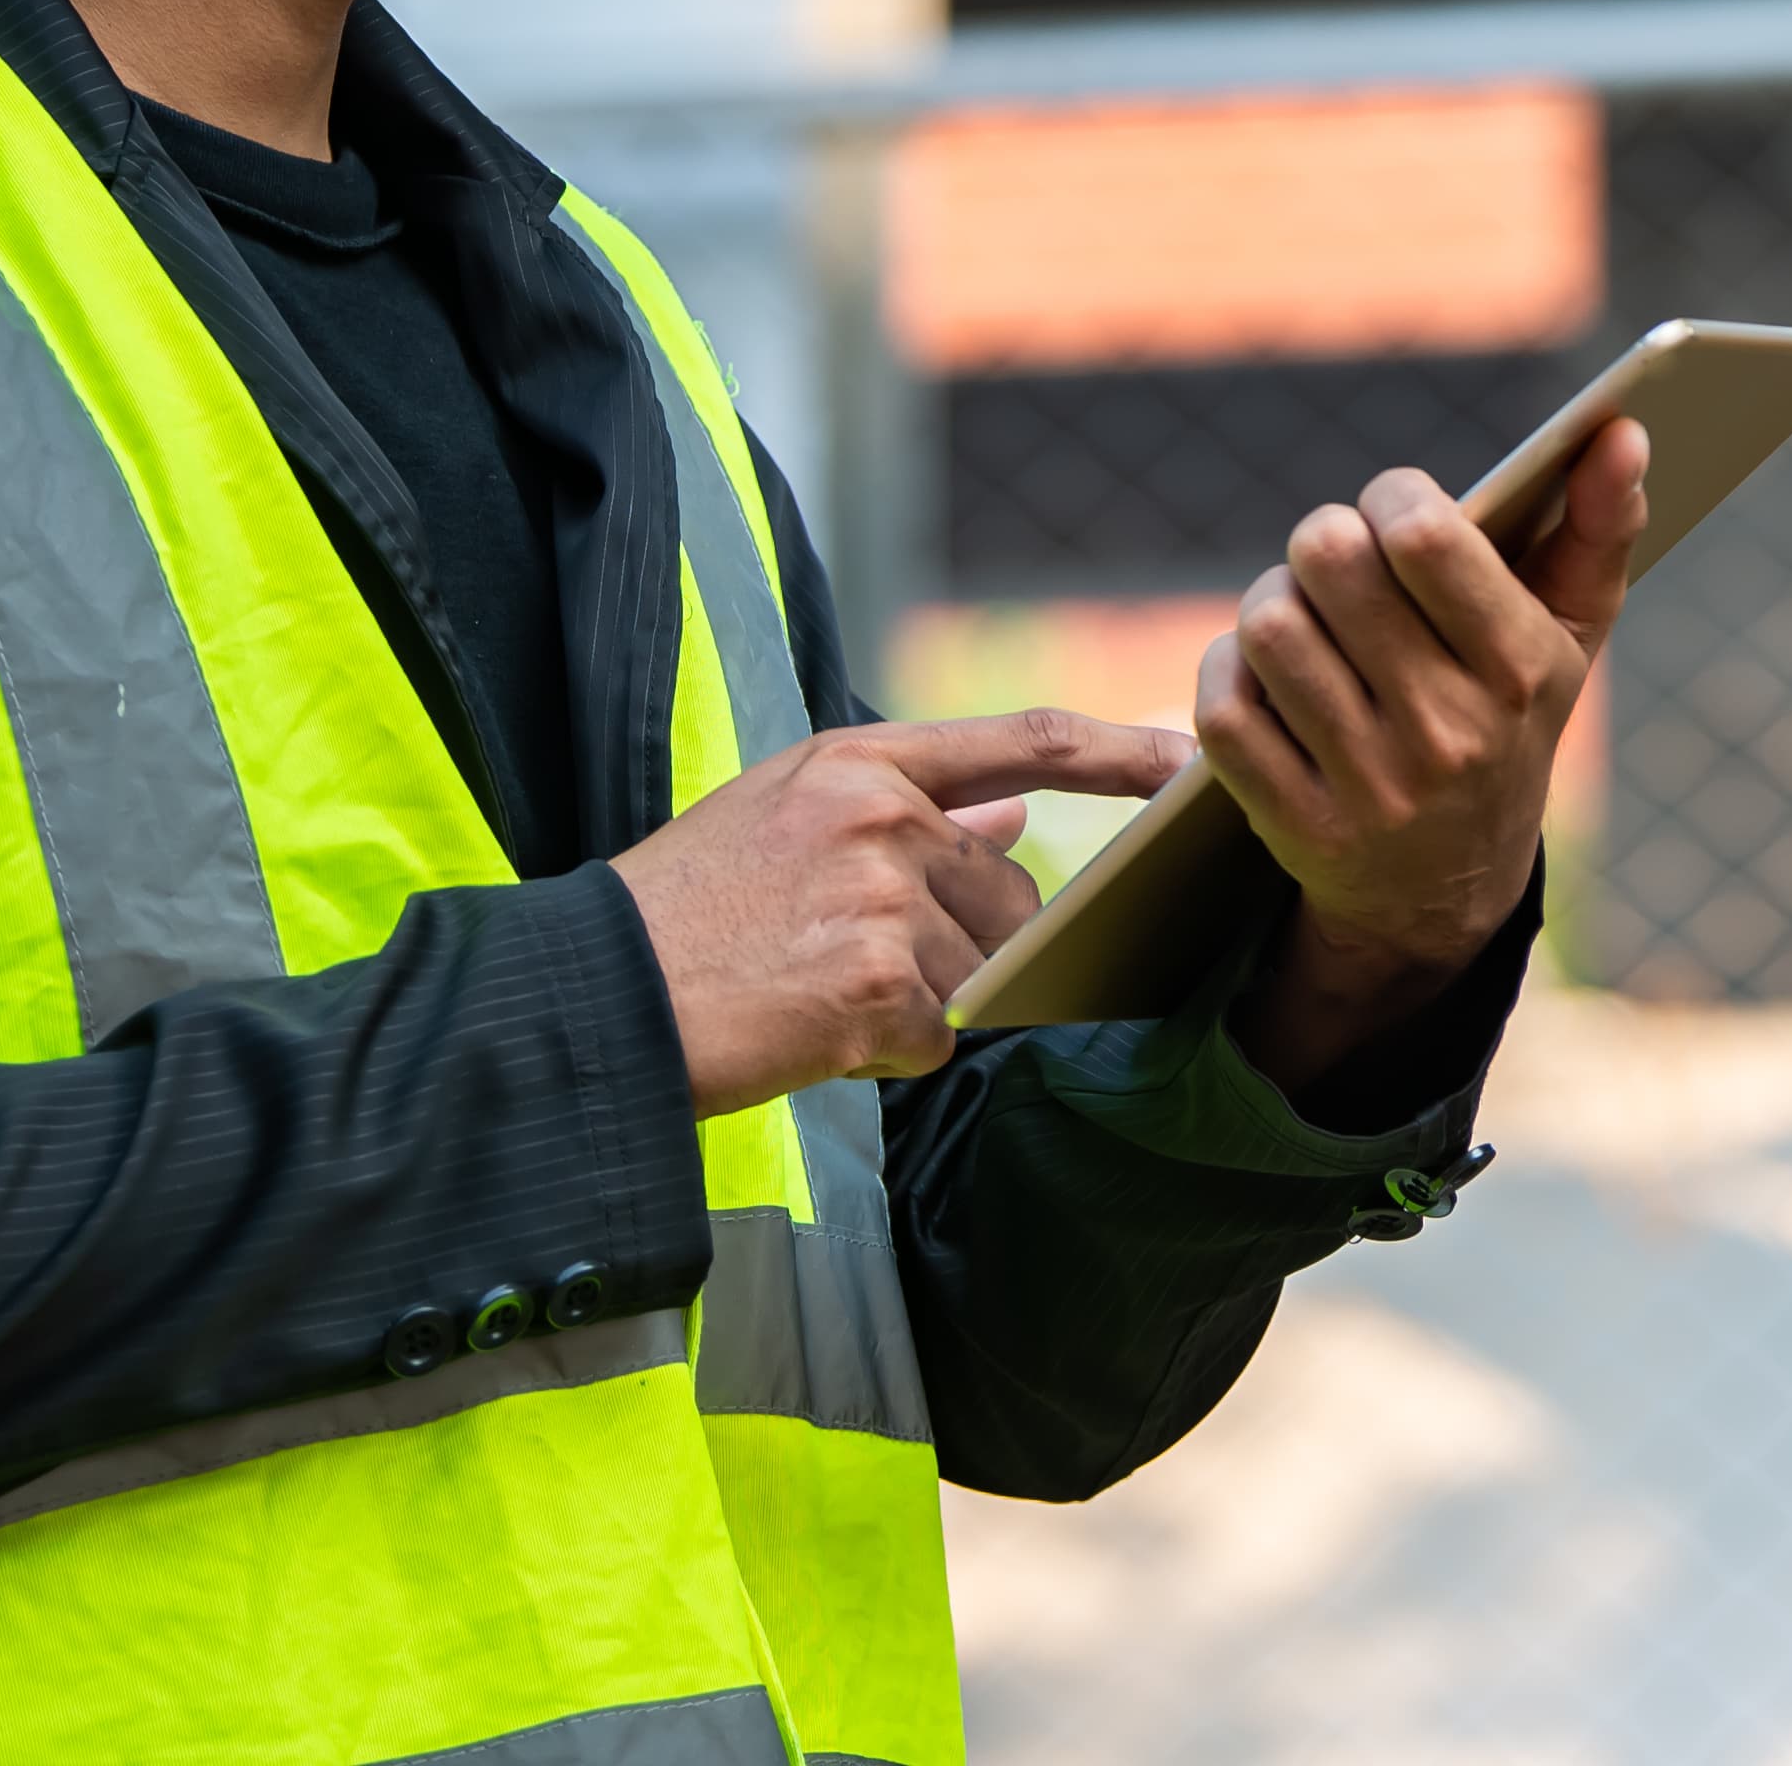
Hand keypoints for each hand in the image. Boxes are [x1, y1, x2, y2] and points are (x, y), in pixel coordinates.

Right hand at [607, 708, 1186, 1115]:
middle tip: (847, 966)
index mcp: (859, 761)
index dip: (1126, 752)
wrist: (597, 995)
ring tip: (818, 996)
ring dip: (921, 1003)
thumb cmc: (683, 912)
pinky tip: (817, 1035)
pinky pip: (938, 1035)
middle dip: (962, 946)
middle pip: (1007, 893)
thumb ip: (905, 809)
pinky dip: (891, 1053)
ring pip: (978, 970)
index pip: (1029, 738)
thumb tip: (1024, 813)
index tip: (1194, 766)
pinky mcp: (877, 985)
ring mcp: (884, 898)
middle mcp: (883, 816)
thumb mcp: (781, 817)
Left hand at [1196, 419, 1648, 1089]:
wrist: (1450, 894)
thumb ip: (1602, 526)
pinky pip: (1224, 707)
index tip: (1398, 511)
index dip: (1393, 497)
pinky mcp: (1296, 827)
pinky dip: (1229, 671)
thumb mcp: (1569, 636)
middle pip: (1330, 562)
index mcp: (1520, 673)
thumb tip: (1622, 432)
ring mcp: (1369, 788)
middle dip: (1326, 541)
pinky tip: (1268, 677)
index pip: (1427, 538)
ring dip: (1272, 602)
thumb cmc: (1509, 721)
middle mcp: (1447, 735)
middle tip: (1341, 560)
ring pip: (1270, 628)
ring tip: (1303, 614)